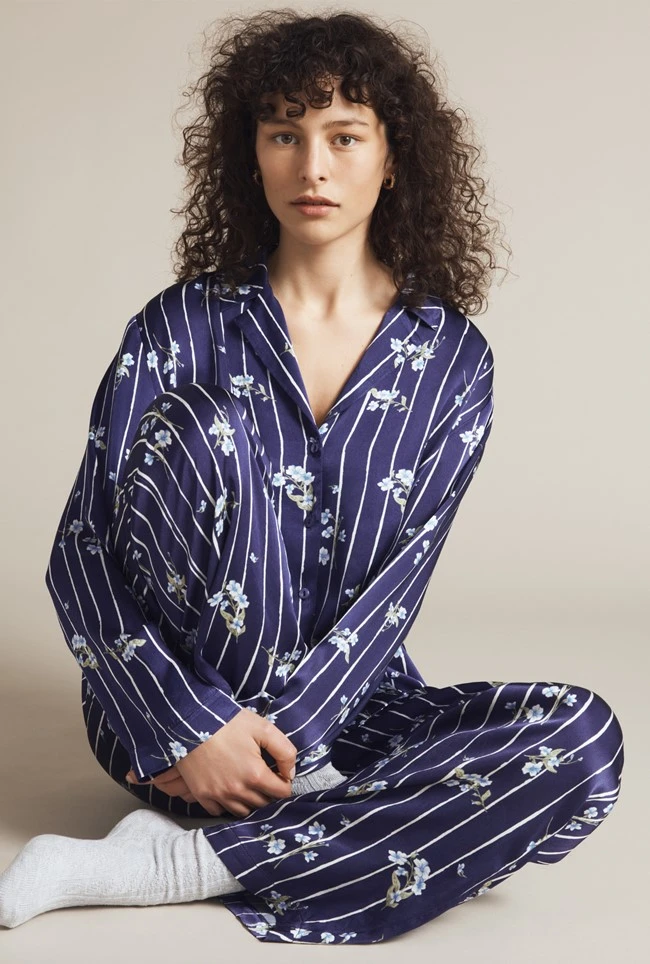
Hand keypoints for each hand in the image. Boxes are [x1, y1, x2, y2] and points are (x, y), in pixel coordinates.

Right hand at [127, 708, 296, 817]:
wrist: (191, 721)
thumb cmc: (228, 722)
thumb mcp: (263, 728)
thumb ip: (284, 751)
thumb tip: (291, 773)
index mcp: (255, 774)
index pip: (282, 792)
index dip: (285, 782)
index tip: (280, 773)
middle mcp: (238, 791)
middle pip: (263, 803)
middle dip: (269, 792)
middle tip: (266, 777)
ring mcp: (218, 795)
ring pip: (243, 811)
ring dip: (251, 801)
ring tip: (250, 785)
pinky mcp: (202, 795)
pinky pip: (220, 811)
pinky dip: (228, 805)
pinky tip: (230, 791)